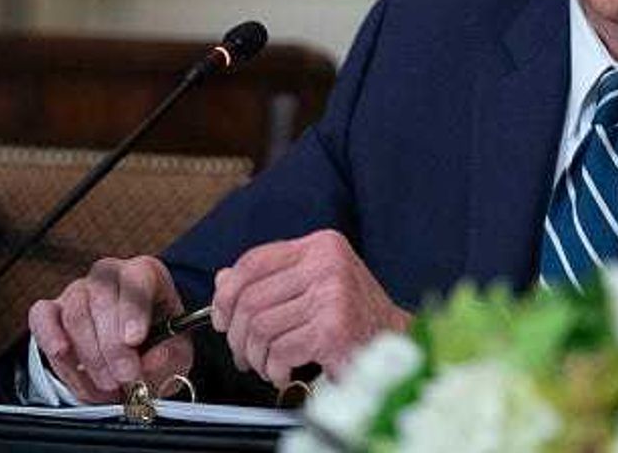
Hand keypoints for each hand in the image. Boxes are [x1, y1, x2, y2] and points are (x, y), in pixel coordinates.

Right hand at [28, 255, 192, 402]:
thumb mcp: (177, 352)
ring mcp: (78, 291)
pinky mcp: (52, 310)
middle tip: (125, 377)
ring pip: (75, 314)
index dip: (134, 309)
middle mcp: (110, 275)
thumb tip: (151, 360)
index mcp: (147, 274)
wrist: (137, 357)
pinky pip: (42, 317)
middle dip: (113, 346)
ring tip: (108, 385)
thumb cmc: (159, 346)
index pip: (139, 276)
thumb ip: (168, 355)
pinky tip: (62, 354)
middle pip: (103, 300)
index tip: (134, 340)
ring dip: (90, 356)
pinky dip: (50, 337)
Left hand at [211, 229, 410, 385]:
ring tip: (269, 365)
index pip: (254, 261)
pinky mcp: (334, 328)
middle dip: (237, 335)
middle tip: (244, 354)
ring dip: (257, 357)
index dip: (228, 293)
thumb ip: (270, 280)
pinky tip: (287, 372)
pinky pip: (280, 351)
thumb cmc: (353, 318)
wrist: (396, 344)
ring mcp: (333, 294)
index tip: (221, 317)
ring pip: (261, 328)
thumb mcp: (312, 286)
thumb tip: (223, 280)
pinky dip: (276, 369)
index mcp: (321, 245)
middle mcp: (328, 263)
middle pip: (251, 298)